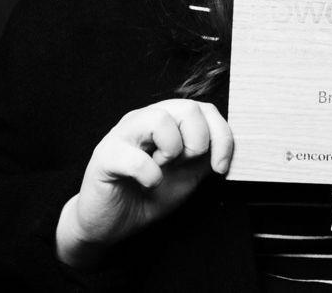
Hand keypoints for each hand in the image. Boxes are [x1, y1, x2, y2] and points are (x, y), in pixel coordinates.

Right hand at [56, 99, 232, 266]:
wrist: (109, 224)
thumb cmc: (146, 196)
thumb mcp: (186, 176)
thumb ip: (204, 157)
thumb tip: (225, 145)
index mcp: (167, 121)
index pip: (205, 109)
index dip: (221, 137)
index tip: (220, 168)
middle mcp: (145, 119)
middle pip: (188, 108)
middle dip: (197, 143)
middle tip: (183, 166)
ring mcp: (123, 134)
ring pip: (161, 118)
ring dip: (172, 151)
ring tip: (161, 169)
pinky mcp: (105, 155)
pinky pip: (135, 157)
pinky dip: (150, 175)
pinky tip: (147, 183)